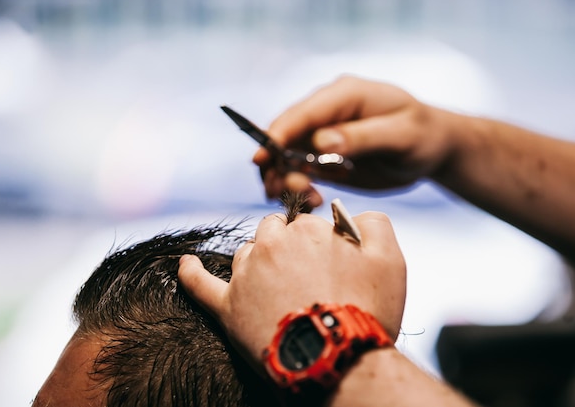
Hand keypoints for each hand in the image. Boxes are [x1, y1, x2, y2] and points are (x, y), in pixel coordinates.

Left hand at [178, 211, 405, 371]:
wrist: (336, 360)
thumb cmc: (366, 311)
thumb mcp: (390, 258)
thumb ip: (374, 223)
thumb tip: (353, 214)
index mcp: (307, 230)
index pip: (308, 225)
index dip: (322, 246)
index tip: (333, 269)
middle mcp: (271, 244)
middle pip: (274, 232)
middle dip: (289, 247)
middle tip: (309, 279)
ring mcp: (246, 275)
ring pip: (246, 254)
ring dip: (259, 263)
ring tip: (280, 291)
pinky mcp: (228, 307)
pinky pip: (198, 284)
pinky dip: (190, 273)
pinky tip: (184, 264)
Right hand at [254, 75, 453, 207]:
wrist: (432, 149)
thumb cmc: (423, 135)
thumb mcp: (401, 135)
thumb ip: (363, 137)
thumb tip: (322, 142)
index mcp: (344, 95)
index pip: (303, 113)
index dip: (278, 134)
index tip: (261, 158)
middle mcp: (327, 112)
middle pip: (286, 135)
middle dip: (277, 163)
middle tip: (282, 192)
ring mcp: (322, 135)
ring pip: (287, 156)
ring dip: (285, 178)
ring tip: (304, 200)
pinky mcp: (323, 157)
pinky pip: (299, 172)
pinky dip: (298, 188)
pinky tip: (313, 201)